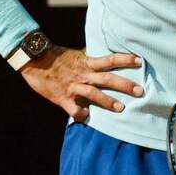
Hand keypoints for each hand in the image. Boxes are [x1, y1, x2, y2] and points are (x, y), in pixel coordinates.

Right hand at [18, 46, 143, 121]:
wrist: (35, 60)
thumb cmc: (57, 58)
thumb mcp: (77, 55)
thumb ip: (91, 60)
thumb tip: (107, 59)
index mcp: (87, 62)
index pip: (110, 59)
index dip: (125, 59)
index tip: (140, 60)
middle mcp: (83, 74)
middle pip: (107, 78)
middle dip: (124, 84)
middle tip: (140, 90)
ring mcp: (73, 86)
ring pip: (93, 93)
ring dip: (107, 101)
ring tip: (121, 108)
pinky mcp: (62, 97)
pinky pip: (73, 108)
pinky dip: (80, 114)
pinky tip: (87, 119)